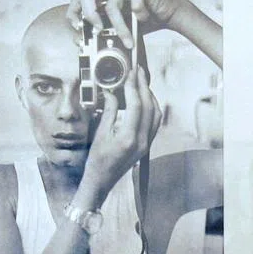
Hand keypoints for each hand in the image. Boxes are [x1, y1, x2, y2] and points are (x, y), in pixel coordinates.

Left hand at [66, 0, 184, 48]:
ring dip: (120, 27)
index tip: (78, 28)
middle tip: (98, 31)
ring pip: (112, 4)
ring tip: (128, 40)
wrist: (169, 14)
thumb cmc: (144, 22)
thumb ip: (102, 31)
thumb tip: (80, 42)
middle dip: (89, 14)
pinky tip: (146, 18)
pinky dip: (139, 16)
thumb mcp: (119, 29)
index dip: (74, 12)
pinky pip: (133, 2)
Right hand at [76, 67, 161, 207]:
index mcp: (128, 138)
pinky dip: (151, 107)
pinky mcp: (146, 145)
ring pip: (155, 114)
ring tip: (141, 82)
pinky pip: (154, 122)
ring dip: (149, 96)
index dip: (133, 86)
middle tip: (137, 71)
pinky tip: (144, 100)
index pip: (135, 105)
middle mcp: (141, 141)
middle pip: (149, 107)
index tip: (130, 72)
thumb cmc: (96, 161)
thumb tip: (112, 93)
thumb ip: (108, 112)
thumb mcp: (99, 134)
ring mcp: (146, 144)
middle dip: (143, 86)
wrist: (101, 182)